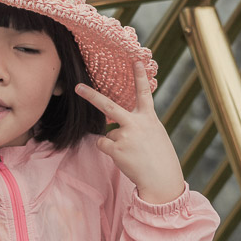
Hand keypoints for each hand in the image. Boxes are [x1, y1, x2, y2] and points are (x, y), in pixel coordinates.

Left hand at [75, 62, 184, 203]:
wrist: (163, 180)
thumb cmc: (161, 159)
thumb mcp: (155, 136)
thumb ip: (139, 126)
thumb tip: (112, 130)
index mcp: (149, 119)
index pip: (144, 93)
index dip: (140, 76)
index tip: (135, 60)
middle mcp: (136, 124)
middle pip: (109, 105)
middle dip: (91, 95)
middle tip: (77, 87)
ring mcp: (125, 136)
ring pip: (109, 133)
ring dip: (117, 143)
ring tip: (133, 154)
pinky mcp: (117, 149)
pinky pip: (104, 145)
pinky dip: (110, 151)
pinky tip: (125, 158)